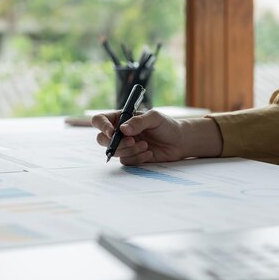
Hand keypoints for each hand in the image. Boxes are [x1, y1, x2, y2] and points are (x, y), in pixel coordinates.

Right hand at [91, 110, 222, 164]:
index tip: (112, 132)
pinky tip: (149, 153)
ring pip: (114, 152)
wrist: (178, 142)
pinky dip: (137, 158)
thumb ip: (139, 122)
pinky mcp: (130, 157)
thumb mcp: (155, 118)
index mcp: (121, 118)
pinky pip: (125, 161)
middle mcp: (119, 132)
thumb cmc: (167, 126)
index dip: (102, 126)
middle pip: (101, 139)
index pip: (100, 120)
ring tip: (146, 146)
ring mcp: (124, 146)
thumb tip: (123, 129)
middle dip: (116, 143)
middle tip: (132, 141)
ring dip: (130, 151)